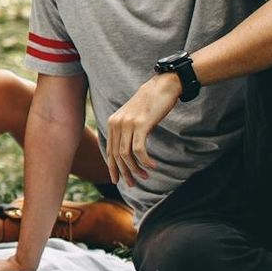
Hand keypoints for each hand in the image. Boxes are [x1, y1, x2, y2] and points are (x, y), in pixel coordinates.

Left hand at [102, 73, 178, 188]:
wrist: (162, 86)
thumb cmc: (150, 104)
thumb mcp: (133, 117)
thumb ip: (127, 131)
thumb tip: (127, 152)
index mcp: (112, 123)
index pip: (109, 151)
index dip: (113, 168)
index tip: (118, 181)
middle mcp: (116, 123)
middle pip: (116, 156)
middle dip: (124, 172)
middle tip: (133, 184)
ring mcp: (127, 124)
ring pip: (126, 155)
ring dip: (136, 169)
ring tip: (145, 176)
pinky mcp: (140, 125)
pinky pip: (139, 150)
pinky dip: (145, 161)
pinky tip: (152, 166)